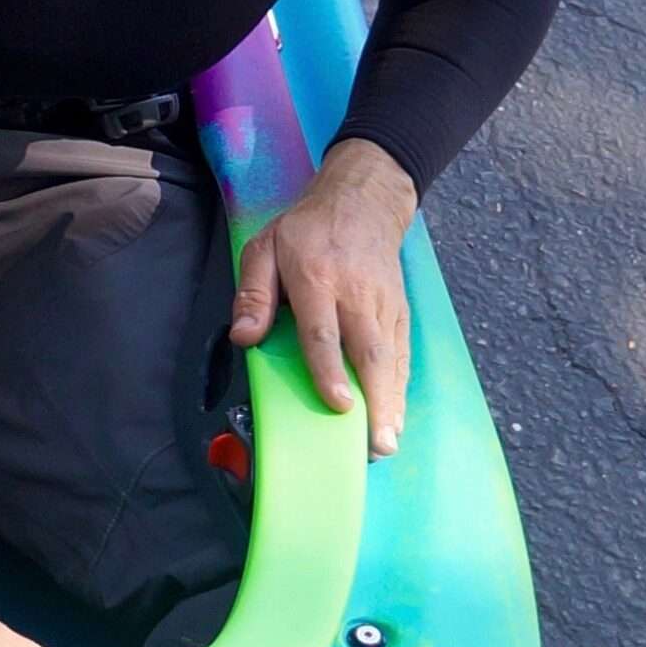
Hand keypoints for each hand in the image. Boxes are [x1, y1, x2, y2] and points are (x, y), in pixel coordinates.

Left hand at [228, 137, 418, 457]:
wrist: (363, 202)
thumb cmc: (307, 231)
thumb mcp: (264, 247)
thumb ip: (253, 293)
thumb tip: (244, 337)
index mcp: (317, 277)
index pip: (324, 330)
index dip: (330, 369)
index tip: (338, 404)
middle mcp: (356, 294)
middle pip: (368, 351)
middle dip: (374, 400)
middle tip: (375, 444)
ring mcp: (383, 304)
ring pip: (391, 358)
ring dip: (391, 403)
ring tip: (387, 443)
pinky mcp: (399, 312)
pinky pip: (401, 354)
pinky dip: (401, 388)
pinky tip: (396, 418)